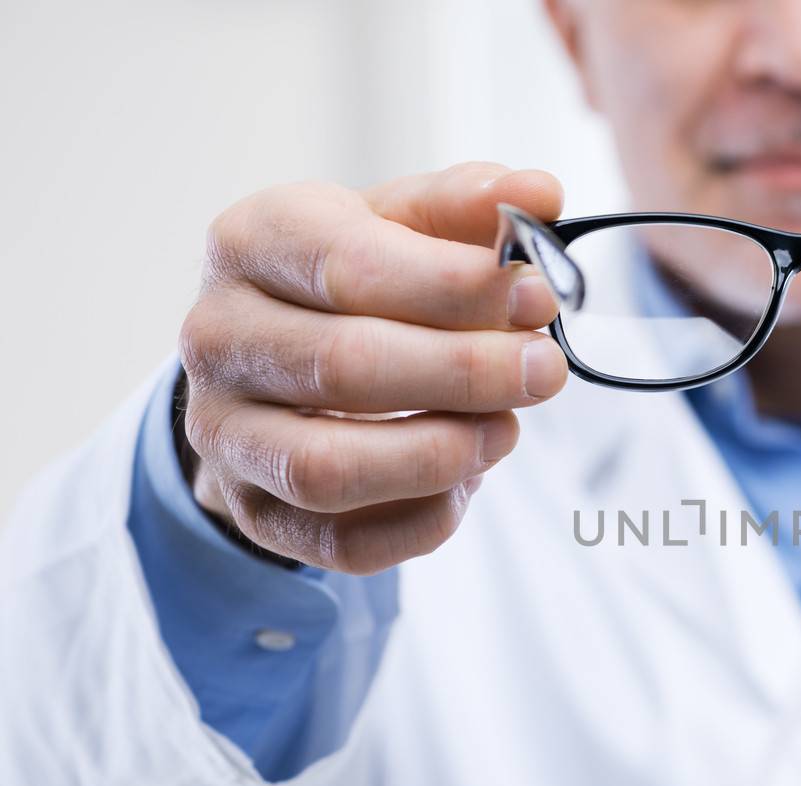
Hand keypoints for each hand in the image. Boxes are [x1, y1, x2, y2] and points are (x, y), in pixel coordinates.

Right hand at [178, 162, 568, 573]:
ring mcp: (225, 433)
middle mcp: (219, 337)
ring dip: (441, 453)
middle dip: (465, 372)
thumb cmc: (354, 283)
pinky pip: (343, 541)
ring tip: (508, 429)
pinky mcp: (254, 511)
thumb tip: (539, 194)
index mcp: (252, 242)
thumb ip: (470, 207)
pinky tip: (467, 481)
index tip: (539, 296)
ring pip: (330, 469)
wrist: (275, 366)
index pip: (351, 266)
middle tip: (546, 369)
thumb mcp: (402, 225)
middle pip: (345, 367)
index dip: (455, 285)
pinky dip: (422, 519)